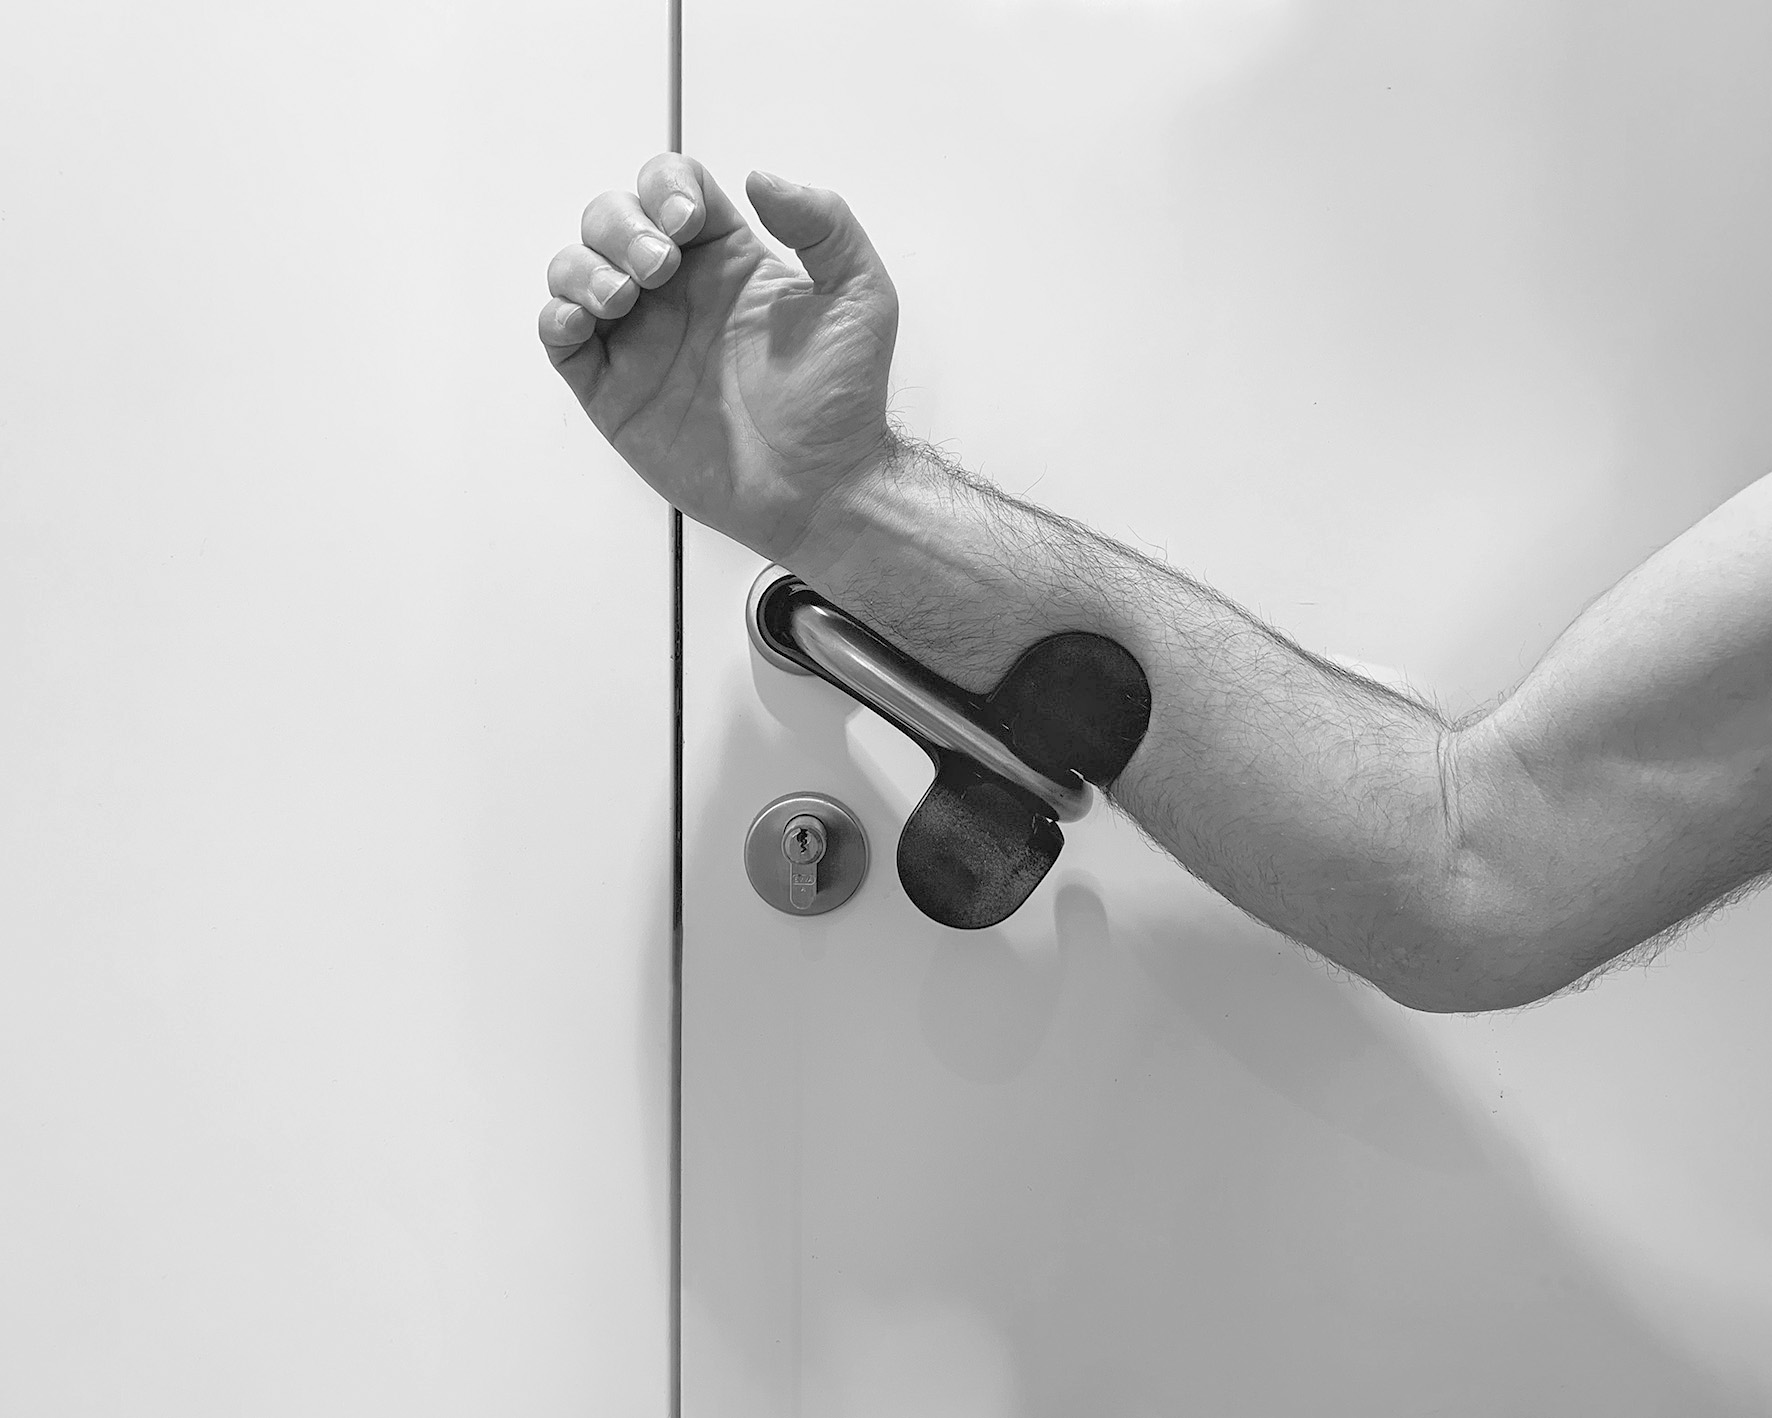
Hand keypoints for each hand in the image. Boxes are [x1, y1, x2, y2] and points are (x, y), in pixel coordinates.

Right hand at [540, 154, 898, 564]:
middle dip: (622, 227)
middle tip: (658, 269)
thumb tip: (759, 175)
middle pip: (612, 218)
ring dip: (584, 267)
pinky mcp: (612, 390)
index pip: (672, 187)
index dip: (665, 186)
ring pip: (575, 269)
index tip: (686, 221)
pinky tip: (584, 321)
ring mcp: (639, 340)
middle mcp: (676, 293)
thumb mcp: (861, 296)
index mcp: (726, 259)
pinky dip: (556, 315)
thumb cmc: (843, 400)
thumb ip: (825, 224)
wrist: (821, 488)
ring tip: (622, 299)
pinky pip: (559, 337)